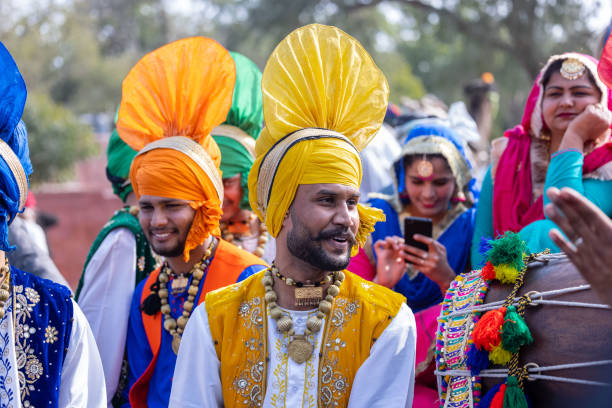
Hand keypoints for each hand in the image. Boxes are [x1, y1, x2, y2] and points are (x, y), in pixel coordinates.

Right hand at [373, 236, 409, 287]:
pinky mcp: (380, 255)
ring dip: (392, 240)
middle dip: (398, 239)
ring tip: (396, 247)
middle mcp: (393, 251)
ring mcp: (386, 252)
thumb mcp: (403, 265)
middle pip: (394, 238)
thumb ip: (403, 257)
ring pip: (387, 239)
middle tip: (401, 245)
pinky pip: (377, 245)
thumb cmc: (396, 275)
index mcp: (399, 252)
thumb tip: (403, 248)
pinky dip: (380, 242)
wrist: (388, 282)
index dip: (403, 240)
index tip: (406, 244)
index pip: (401, 241)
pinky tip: (385, 244)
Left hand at [403, 234, 454, 292]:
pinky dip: (410, 262)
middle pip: (419, 251)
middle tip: (401, 244)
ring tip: (400, 252)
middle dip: (409, 248)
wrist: (445, 275)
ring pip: (416, 259)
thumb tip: (420, 239)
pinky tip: (404, 259)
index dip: (422, 238)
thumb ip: (434, 244)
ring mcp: (430, 265)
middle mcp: (435, 258)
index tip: (414, 235)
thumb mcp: (442, 251)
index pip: (430, 242)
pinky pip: (416, 266)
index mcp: (438, 251)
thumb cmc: (441, 259)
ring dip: (407, 256)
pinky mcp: (427, 271)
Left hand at [545, 187, 611, 305]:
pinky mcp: (586, 270)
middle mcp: (600, 245)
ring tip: (547, 207)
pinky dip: (561, 243)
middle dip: (564, 205)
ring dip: (559, 220)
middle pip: (578, 221)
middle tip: (550, 191)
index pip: (592, 215)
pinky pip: (571, 254)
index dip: (577, 202)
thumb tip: (599, 217)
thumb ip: (610, 227)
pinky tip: (551, 232)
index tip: (565, 190)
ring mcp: (591, 257)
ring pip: (572, 235)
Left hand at [560, 104, 611, 152]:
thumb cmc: (584, 136)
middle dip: (597, 109)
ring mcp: (598, 115)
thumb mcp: (596, 131)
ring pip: (596, 106)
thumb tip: (605, 122)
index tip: (597, 113)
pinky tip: (582, 116)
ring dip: (590, 110)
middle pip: (603, 108)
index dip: (603, 112)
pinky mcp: (591, 112)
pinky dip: (585, 110)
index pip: (609, 113)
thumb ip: (602, 125)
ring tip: (584, 118)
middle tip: (590, 113)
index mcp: (607, 124)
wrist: (576, 137)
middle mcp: (604, 119)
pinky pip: (590, 106)